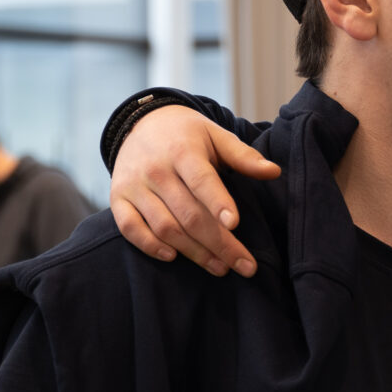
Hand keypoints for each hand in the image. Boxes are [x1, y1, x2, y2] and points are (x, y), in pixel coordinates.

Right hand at [109, 108, 278, 277]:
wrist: (142, 123)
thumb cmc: (188, 135)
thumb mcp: (216, 136)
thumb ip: (243, 156)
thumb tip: (274, 172)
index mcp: (183, 151)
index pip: (202, 180)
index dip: (218, 202)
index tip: (235, 225)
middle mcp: (156, 169)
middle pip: (188, 214)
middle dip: (219, 243)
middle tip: (244, 266)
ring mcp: (134, 186)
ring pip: (164, 227)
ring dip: (193, 252)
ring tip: (220, 268)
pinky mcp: (118, 198)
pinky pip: (130, 229)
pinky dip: (150, 246)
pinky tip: (173, 257)